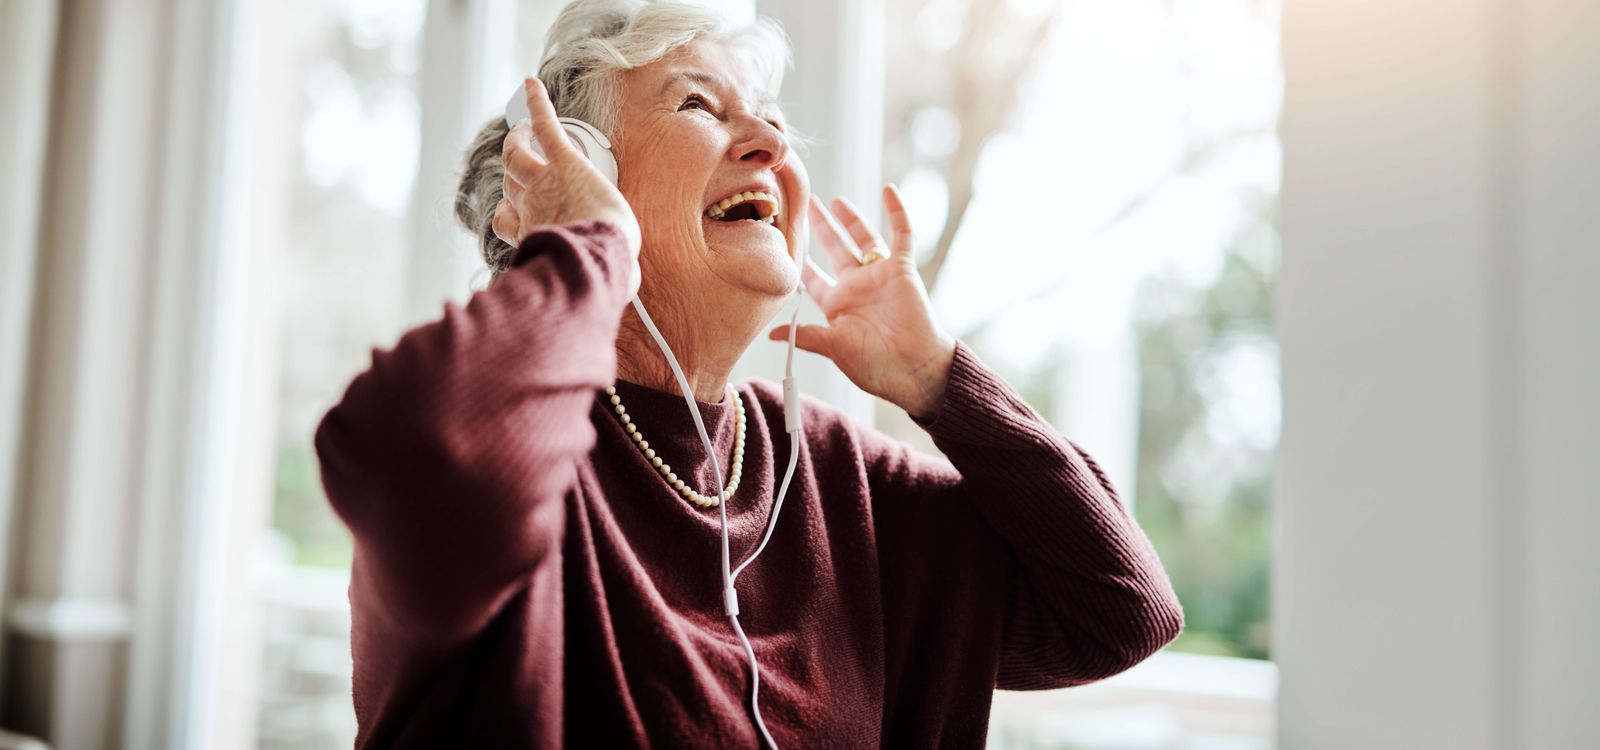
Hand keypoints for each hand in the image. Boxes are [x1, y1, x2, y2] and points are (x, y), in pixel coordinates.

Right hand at [493, 77, 641, 294]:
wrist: (597, 254)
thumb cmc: (598, 271)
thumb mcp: (598, 278)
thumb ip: (608, 276)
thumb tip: (627, 286)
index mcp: (531, 234)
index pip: (506, 220)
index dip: (508, 214)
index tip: (514, 212)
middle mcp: (528, 206)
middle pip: (510, 183)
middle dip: (512, 172)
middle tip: (520, 158)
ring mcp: (542, 180)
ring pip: (516, 153)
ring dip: (517, 138)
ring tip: (522, 126)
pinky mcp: (563, 160)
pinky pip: (545, 125)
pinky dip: (537, 102)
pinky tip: (533, 84)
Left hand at [768, 186, 957, 421]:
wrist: (913, 368)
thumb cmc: (876, 365)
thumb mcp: (834, 348)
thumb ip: (805, 336)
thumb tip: (771, 334)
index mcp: (839, 305)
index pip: (815, 279)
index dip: (801, 263)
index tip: (783, 243)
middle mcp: (858, 286)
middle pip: (835, 249)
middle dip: (820, 228)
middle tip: (805, 205)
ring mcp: (881, 275)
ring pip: (863, 238)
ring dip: (850, 218)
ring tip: (834, 200)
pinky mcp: (903, 268)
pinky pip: (902, 235)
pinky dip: (897, 212)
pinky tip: (889, 190)